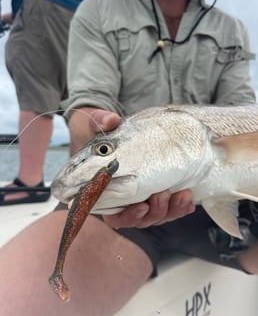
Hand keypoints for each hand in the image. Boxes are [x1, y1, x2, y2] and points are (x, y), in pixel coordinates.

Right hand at [71, 109, 194, 228]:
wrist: (113, 135)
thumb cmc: (101, 135)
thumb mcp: (95, 126)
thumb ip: (100, 122)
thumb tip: (111, 120)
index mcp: (105, 191)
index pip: (115, 214)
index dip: (128, 216)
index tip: (140, 207)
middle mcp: (123, 200)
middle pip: (139, 218)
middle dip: (155, 210)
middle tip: (162, 193)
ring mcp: (141, 198)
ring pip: (156, 214)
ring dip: (170, 208)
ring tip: (182, 195)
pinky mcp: (156, 192)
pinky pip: (169, 208)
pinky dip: (180, 207)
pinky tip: (188, 201)